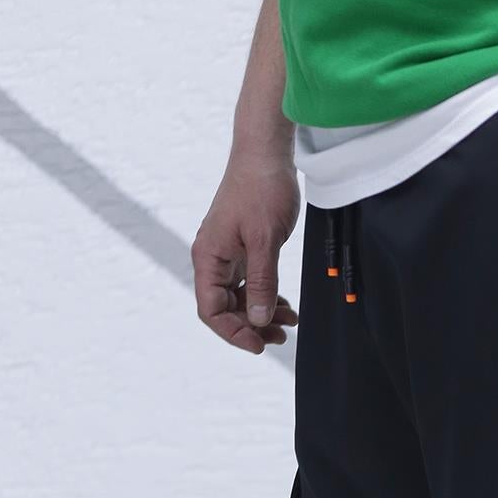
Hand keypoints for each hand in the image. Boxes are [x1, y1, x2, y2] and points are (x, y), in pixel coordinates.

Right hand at [191, 149, 300, 354]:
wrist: (266, 154)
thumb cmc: (262, 189)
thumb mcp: (265, 241)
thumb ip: (261, 282)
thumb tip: (257, 320)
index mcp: (208, 257)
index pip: (211, 310)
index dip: (233, 332)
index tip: (259, 344)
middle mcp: (213, 259)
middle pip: (225, 309)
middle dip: (252, 326)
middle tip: (281, 336)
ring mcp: (227, 255)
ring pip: (239, 298)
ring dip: (262, 314)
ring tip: (288, 322)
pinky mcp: (243, 250)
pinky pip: (250, 284)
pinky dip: (266, 297)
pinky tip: (284, 305)